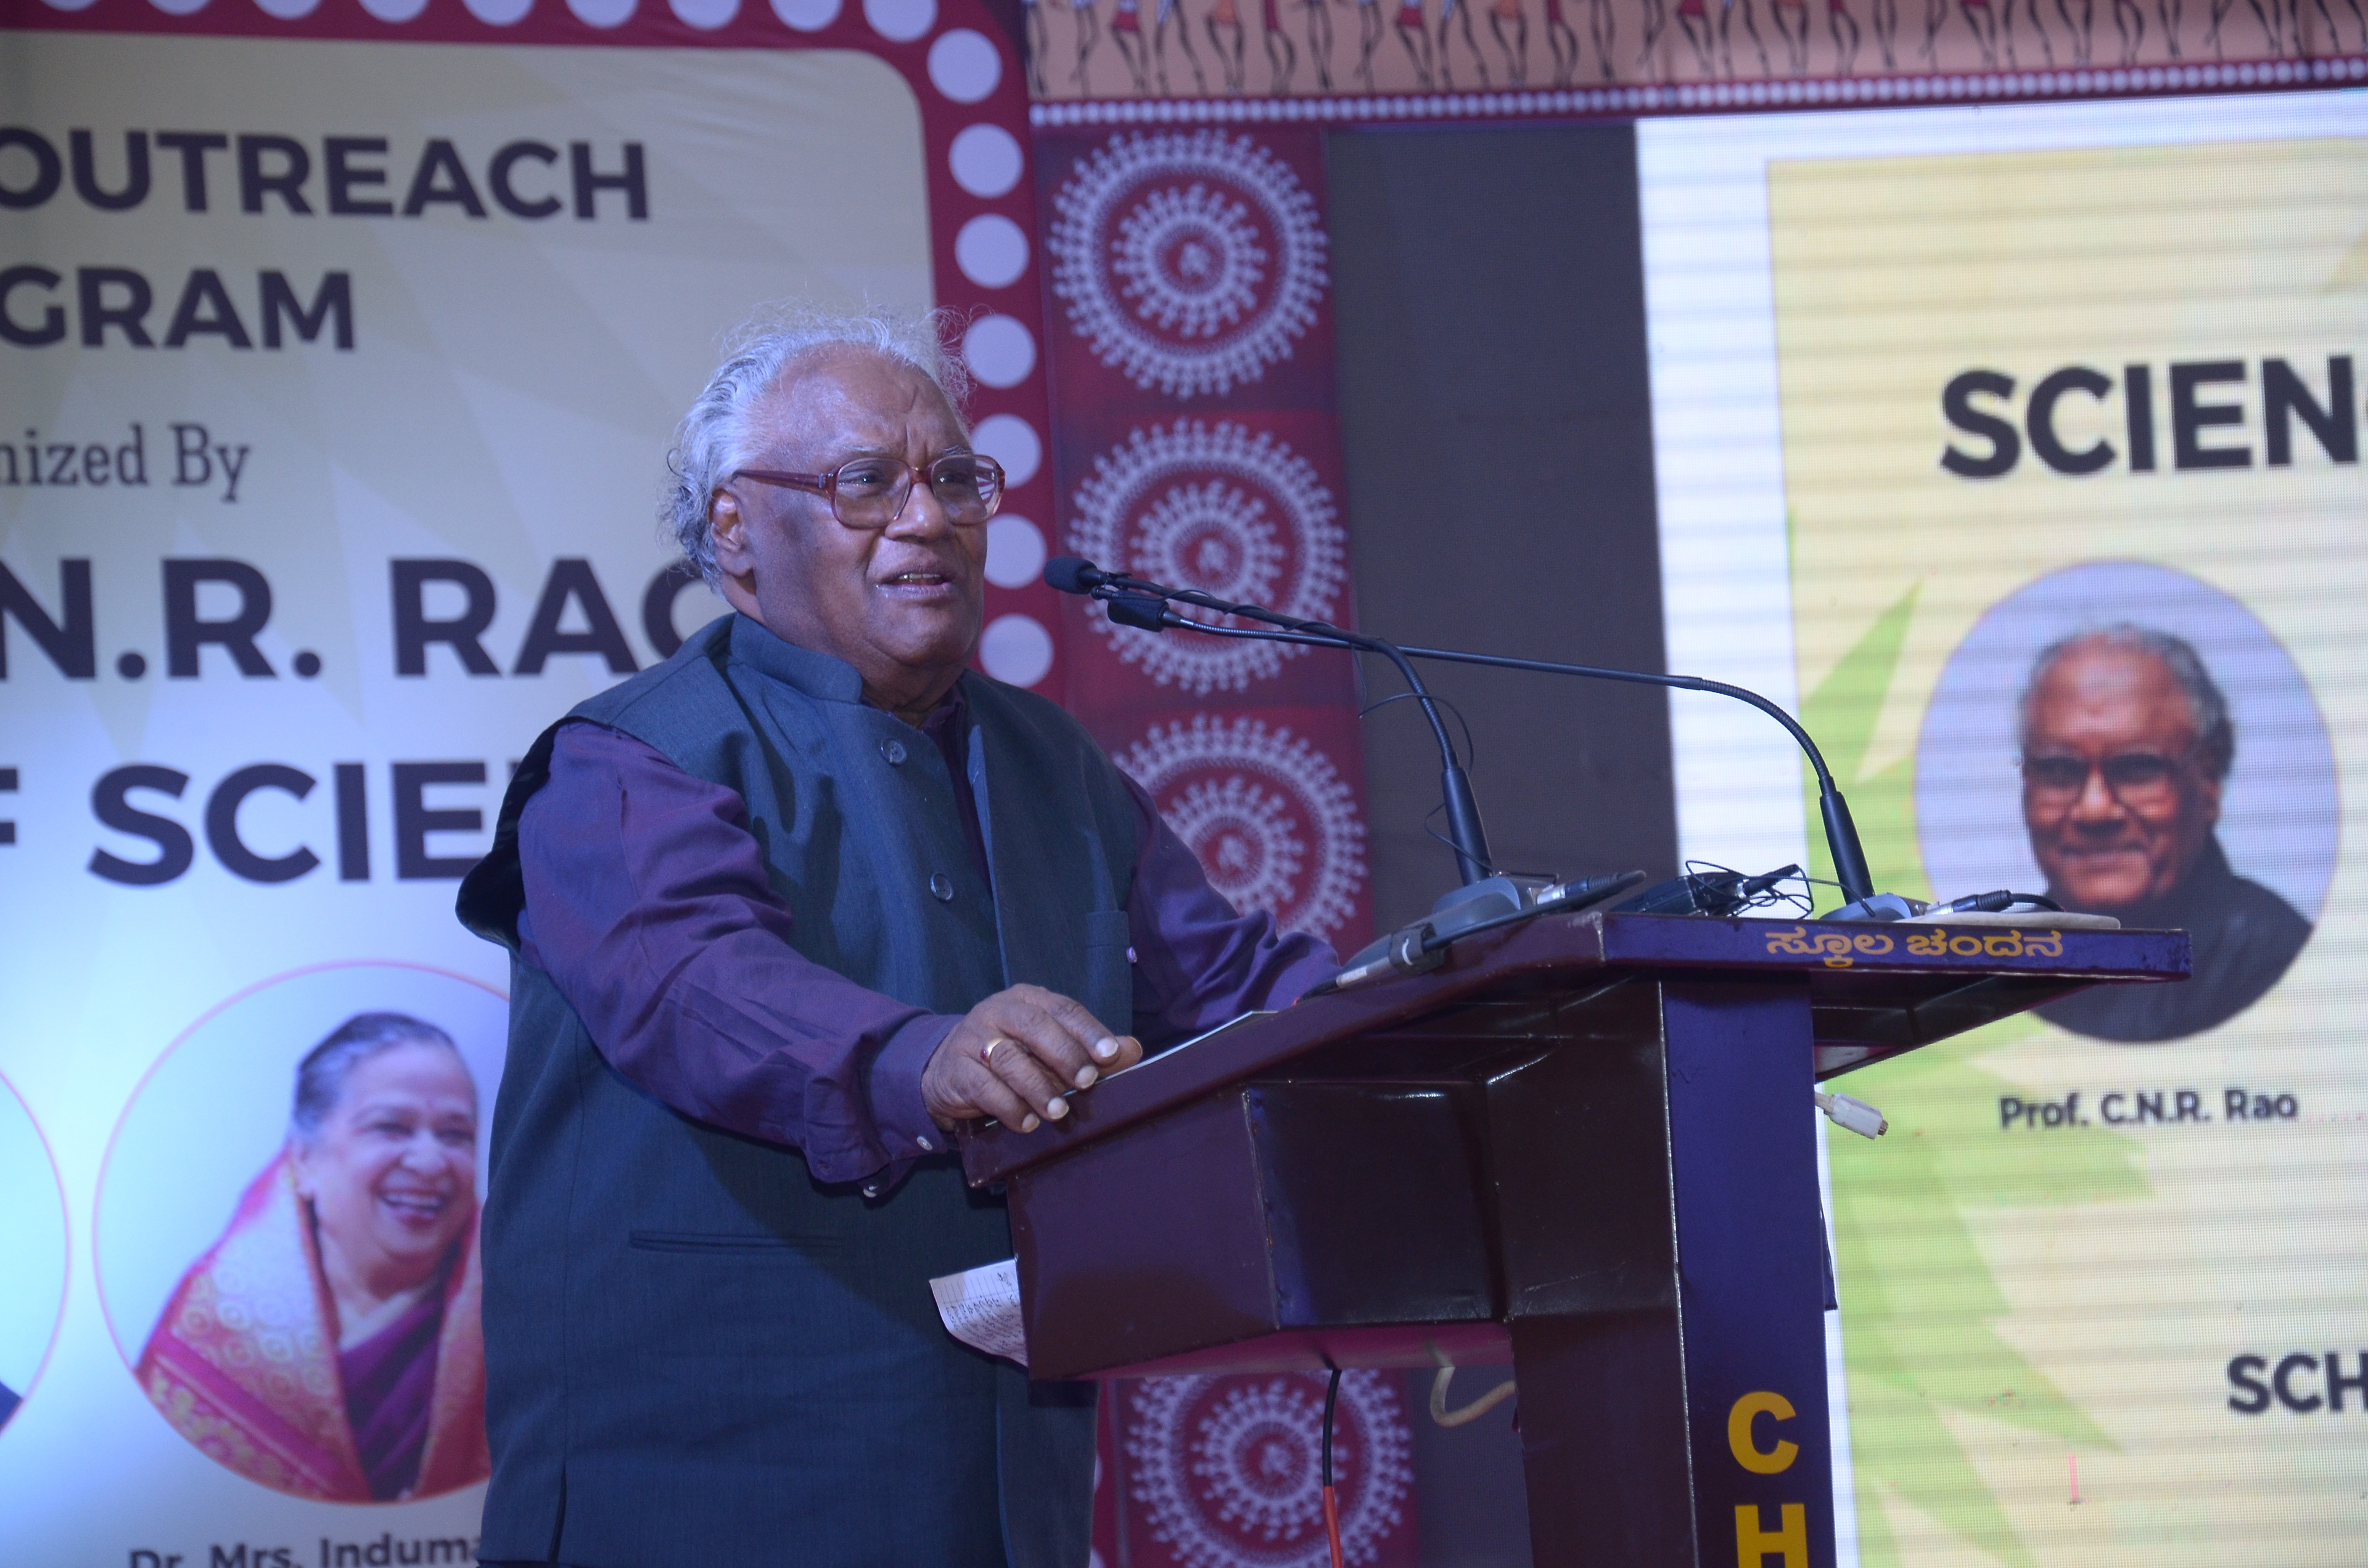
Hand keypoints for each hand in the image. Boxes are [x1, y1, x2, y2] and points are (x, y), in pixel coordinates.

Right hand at [921, 984, 1142, 1131]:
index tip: (1112, 1053)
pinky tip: (1027, 1122)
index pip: (1063, 1008)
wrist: (946, 1069)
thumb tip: (1133, 1049)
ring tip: (1059, 1111)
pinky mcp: (956, 1069)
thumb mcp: (1049, 1047)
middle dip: (1065, 1054)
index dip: (1089, 1030)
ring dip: (1037, 1087)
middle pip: (1035, 1027)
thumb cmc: (1011, 1054)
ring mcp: (973, 1038)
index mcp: (1027, 999)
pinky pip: (983, 1087)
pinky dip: (1009, 1107)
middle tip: (1086, 1081)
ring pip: (1008, 1058)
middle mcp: (998, 1011)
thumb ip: (1089, 1048)